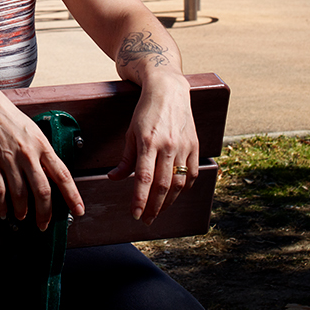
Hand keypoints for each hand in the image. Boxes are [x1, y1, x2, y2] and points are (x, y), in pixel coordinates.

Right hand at [0, 85, 85, 230]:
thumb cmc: (9, 118)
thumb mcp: (33, 132)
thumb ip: (42, 153)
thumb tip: (51, 175)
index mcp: (41, 145)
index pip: (63, 175)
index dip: (72, 196)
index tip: (78, 211)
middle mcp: (28, 154)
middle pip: (42, 191)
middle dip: (45, 213)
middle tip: (44, 224)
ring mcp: (8, 159)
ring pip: (20, 195)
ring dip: (22, 210)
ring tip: (22, 216)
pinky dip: (1, 206)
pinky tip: (3, 212)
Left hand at [107, 72, 197, 223]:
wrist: (169, 90)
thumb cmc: (146, 111)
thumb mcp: (130, 133)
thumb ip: (125, 159)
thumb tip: (114, 178)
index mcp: (148, 142)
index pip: (144, 179)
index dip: (140, 200)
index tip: (135, 214)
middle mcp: (168, 146)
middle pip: (163, 186)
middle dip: (154, 207)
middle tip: (146, 220)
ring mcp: (184, 146)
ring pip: (179, 184)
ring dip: (169, 202)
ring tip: (159, 211)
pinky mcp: (195, 146)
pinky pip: (192, 174)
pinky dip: (185, 188)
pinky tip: (176, 195)